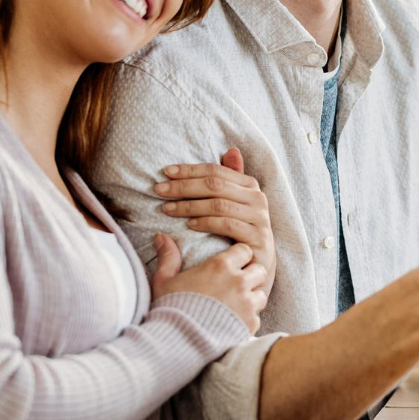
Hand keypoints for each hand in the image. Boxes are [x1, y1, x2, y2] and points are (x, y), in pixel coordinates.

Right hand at [149, 234, 267, 332]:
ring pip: (261, 294)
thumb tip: (160, 235)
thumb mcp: (164, 280)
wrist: (178, 341)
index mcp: (221, 266)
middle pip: (259, 270)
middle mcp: (239, 282)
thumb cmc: (170, 308)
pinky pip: (256, 317)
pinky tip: (233, 322)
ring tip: (237, 304)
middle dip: (250, 276)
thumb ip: (168, 256)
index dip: (239, 257)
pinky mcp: (250, 324)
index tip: (231, 265)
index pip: (244, 251)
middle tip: (236, 285)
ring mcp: (247, 304)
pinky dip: (247, 319)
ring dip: (252, 297)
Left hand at [153, 148, 275, 288]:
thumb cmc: (240, 234)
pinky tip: (188, 225)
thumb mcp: (235, 205)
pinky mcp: (257, 238)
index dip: (189, 170)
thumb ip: (231, 180)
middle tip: (159, 190)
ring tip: (167, 209)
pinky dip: (205, 223)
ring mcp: (259, 219)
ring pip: (218, 204)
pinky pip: (226, 225)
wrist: (257, 269)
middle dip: (183, 186)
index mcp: (250, 185)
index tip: (165, 172)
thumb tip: (231, 150)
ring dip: (189, 205)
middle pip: (215, 185)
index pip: (216, 171)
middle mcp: (258, 198)